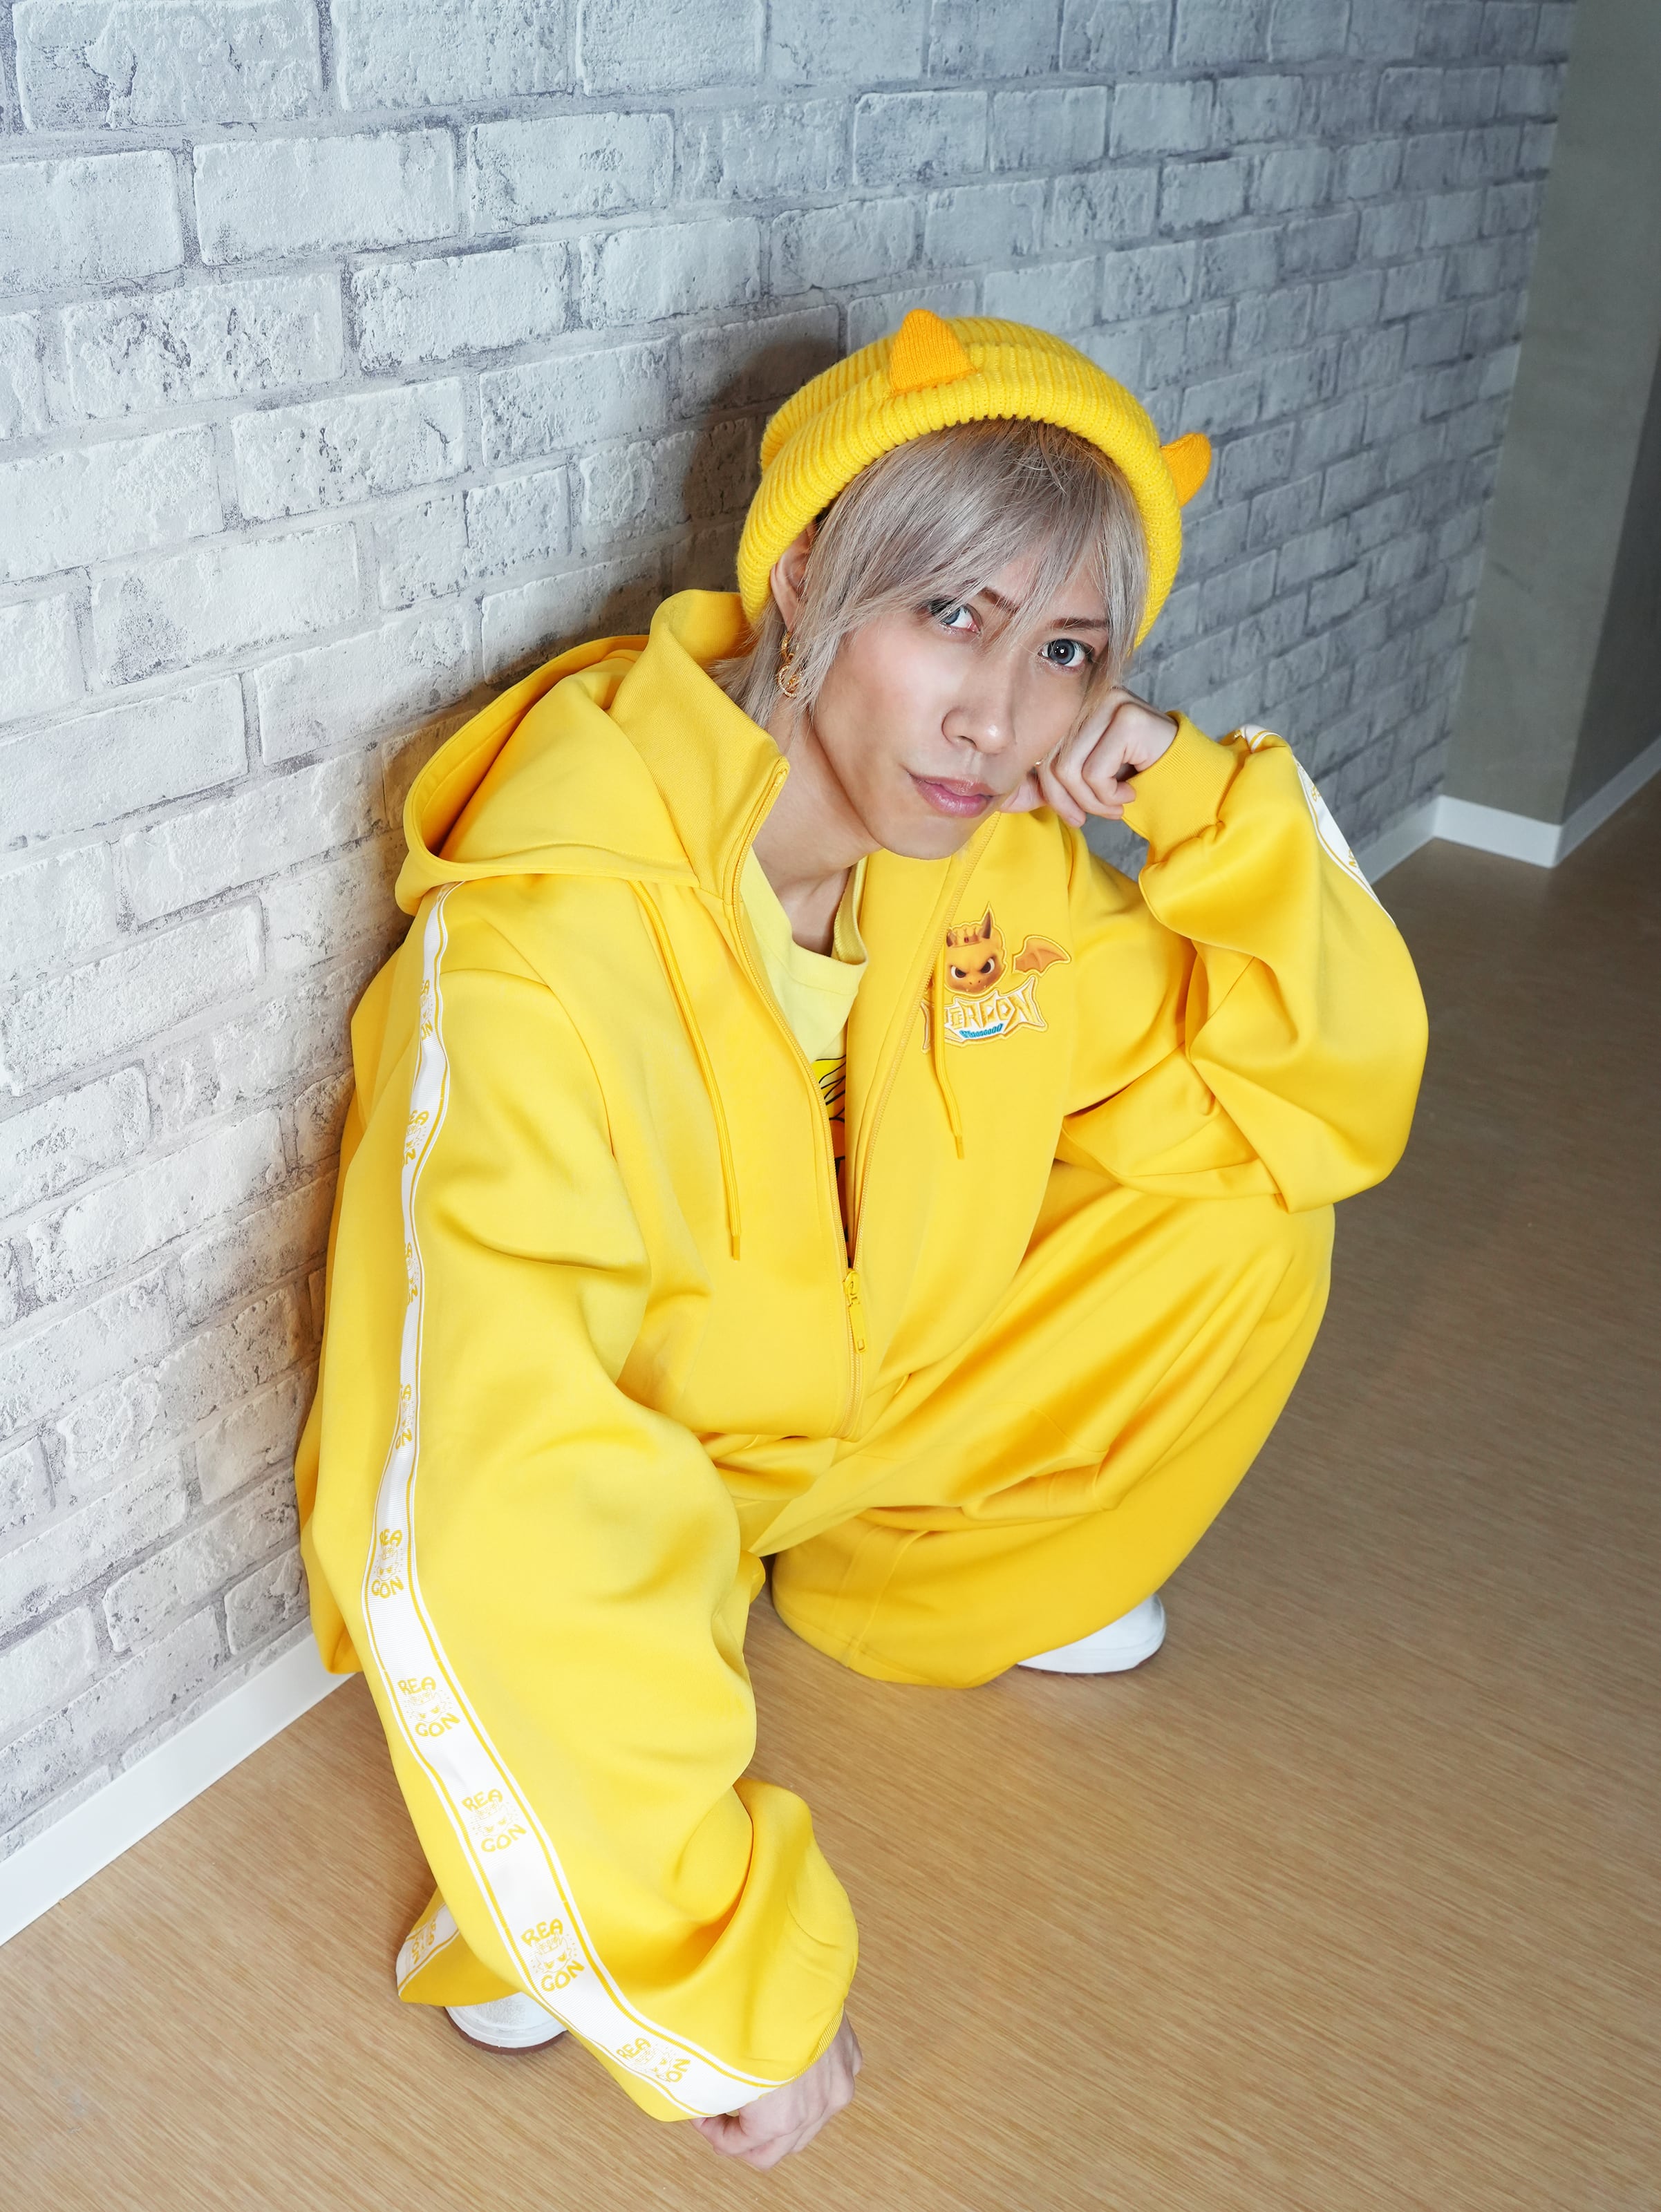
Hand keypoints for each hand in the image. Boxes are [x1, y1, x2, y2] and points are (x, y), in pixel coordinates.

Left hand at [691, 2012, 861, 2169]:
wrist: (795, 1970)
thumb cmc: (753, 2013)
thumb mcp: (717, 2061)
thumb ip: (708, 2092)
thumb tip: (687, 2099)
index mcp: (779, 2120)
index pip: (739, 2148)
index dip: (713, 2132)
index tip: (700, 2111)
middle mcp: (813, 2111)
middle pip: (776, 2150)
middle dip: (746, 2138)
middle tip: (724, 2115)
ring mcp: (837, 2086)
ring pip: (807, 2125)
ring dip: (780, 2119)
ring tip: (755, 2092)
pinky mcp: (849, 2058)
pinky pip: (829, 2088)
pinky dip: (811, 2089)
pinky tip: (790, 2070)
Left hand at [1003, 688, 1177, 826]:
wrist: (1184, 776)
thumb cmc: (1131, 775)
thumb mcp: (1083, 779)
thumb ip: (1047, 783)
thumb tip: (1002, 799)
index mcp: (1071, 706)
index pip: (1039, 753)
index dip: (1049, 792)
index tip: (1072, 815)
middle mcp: (1087, 698)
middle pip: (1051, 763)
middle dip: (1071, 802)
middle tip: (1096, 816)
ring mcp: (1108, 702)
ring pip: (1071, 771)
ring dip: (1094, 802)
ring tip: (1116, 804)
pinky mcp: (1126, 716)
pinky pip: (1095, 772)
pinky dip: (1110, 795)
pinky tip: (1129, 792)